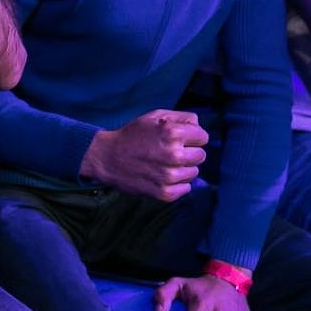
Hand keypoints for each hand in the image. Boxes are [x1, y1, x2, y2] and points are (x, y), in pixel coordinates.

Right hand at [79, 109, 208, 200]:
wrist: (107, 159)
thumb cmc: (132, 135)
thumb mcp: (154, 117)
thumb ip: (182, 117)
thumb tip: (199, 126)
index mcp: (173, 133)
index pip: (203, 137)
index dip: (191, 137)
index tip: (179, 139)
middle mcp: (174, 155)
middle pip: (201, 155)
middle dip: (188, 152)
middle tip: (169, 152)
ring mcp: (170, 176)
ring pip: (194, 172)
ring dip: (182, 168)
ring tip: (163, 164)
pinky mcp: (165, 193)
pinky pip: (186, 188)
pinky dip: (177, 183)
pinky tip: (161, 176)